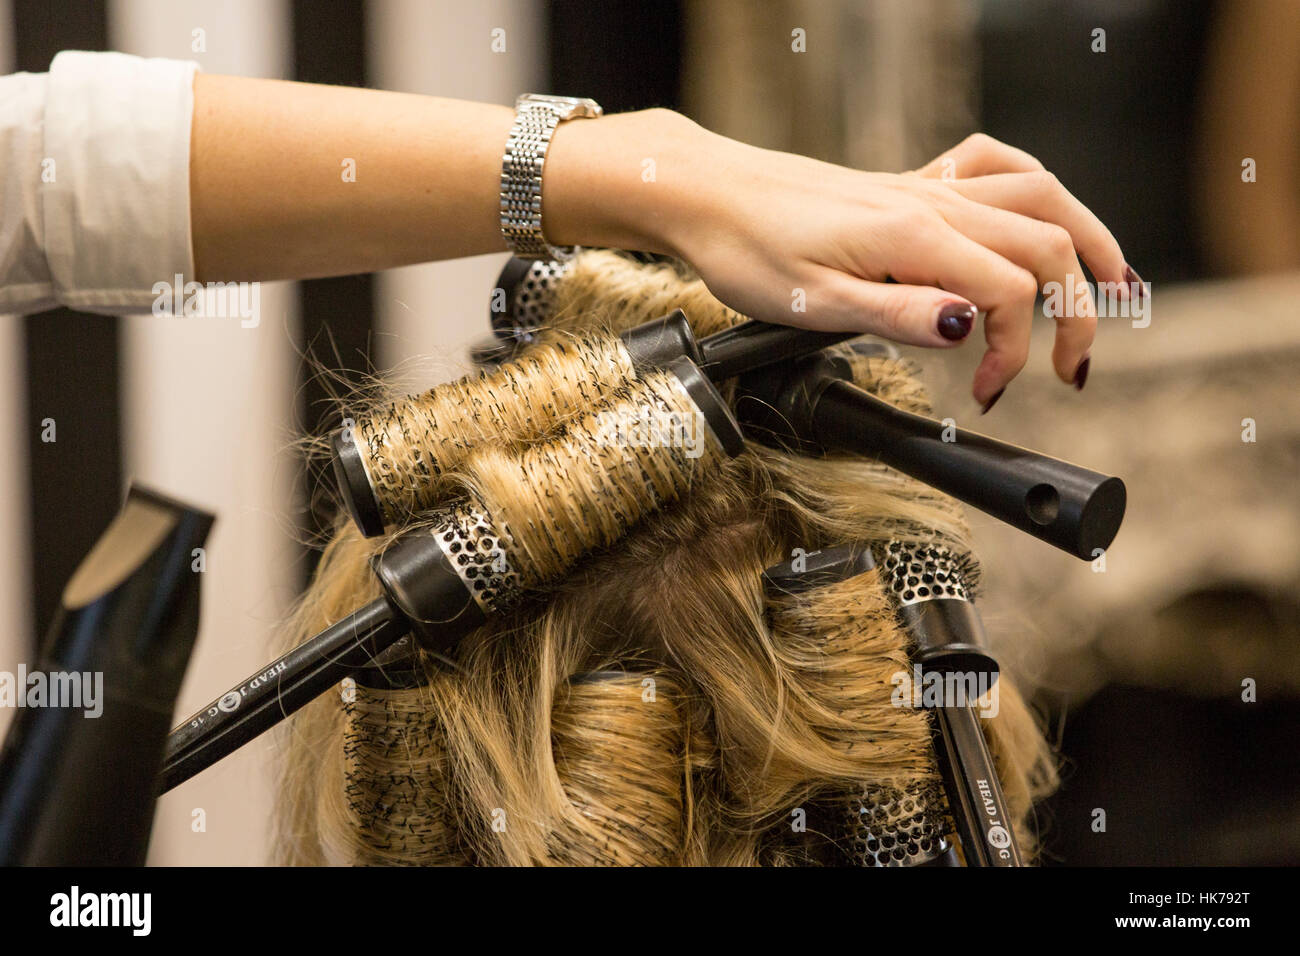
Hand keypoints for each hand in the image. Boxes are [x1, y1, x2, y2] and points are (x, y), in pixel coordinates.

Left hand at [669, 130, 1139, 406]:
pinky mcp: (913, 185)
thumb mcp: (815, 303)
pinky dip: (1037, 194)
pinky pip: (998, 168)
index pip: (1009, 293)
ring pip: (1042, 196)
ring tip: (1113, 291)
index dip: (1015, 352)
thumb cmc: (750, 250)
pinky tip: (1043, 220)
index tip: (988, 392)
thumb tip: (972, 329)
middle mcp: (934, 202)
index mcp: (914, 237)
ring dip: (1086, 243)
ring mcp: (927, 187)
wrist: (712, 196)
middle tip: (1071, 370)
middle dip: (1077, 313)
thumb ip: (901, 314)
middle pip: (1048, 245)